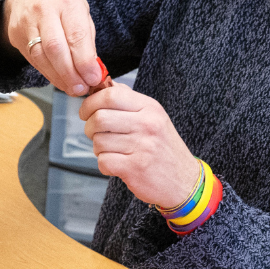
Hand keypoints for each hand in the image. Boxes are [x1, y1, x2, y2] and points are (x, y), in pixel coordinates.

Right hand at [2, 0, 107, 96]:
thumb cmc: (60, 5)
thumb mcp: (80, 13)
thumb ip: (87, 40)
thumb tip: (92, 70)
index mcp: (66, 3)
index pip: (76, 35)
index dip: (85, 61)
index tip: (93, 78)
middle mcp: (44, 11)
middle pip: (55, 48)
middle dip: (70, 73)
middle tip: (81, 88)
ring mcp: (27, 23)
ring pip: (41, 57)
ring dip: (58, 77)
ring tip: (72, 88)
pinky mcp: (16, 36)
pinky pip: (32, 60)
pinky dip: (48, 74)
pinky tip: (59, 81)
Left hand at [79, 85, 202, 208]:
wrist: (184, 181)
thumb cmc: (164, 148)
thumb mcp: (154, 117)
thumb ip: (128, 101)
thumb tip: (102, 87)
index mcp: (150, 108)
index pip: (111, 95)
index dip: (90, 103)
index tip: (86, 111)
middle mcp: (147, 124)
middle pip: (100, 118)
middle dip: (89, 127)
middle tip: (95, 133)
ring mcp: (142, 147)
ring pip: (98, 141)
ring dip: (98, 148)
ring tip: (113, 150)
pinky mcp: (135, 168)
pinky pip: (103, 161)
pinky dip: (104, 164)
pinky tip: (117, 164)